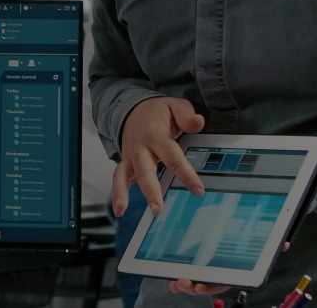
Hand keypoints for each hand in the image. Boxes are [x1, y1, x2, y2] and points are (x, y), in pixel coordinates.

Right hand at [110, 97, 205, 216]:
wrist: (133, 109)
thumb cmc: (157, 112)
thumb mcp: (174, 106)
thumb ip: (187, 116)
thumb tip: (199, 122)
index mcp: (156, 135)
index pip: (173, 157)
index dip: (186, 174)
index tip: (197, 190)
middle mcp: (141, 147)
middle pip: (145, 171)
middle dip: (150, 191)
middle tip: (157, 208)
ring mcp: (130, 156)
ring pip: (125, 175)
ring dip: (123, 193)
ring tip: (122, 210)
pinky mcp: (125, 162)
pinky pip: (119, 178)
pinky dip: (117, 193)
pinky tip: (119, 209)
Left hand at [167, 243, 289, 296]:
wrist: (251, 236)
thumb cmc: (256, 244)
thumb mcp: (263, 244)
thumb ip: (274, 245)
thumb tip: (285, 243)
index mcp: (234, 272)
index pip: (221, 283)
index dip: (209, 287)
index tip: (198, 287)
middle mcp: (221, 275)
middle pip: (204, 286)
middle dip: (191, 288)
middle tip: (181, 282)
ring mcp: (209, 272)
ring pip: (195, 283)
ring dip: (183, 285)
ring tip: (175, 282)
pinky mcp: (198, 266)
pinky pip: (188, 275)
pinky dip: (179, 279)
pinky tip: (171, 280)